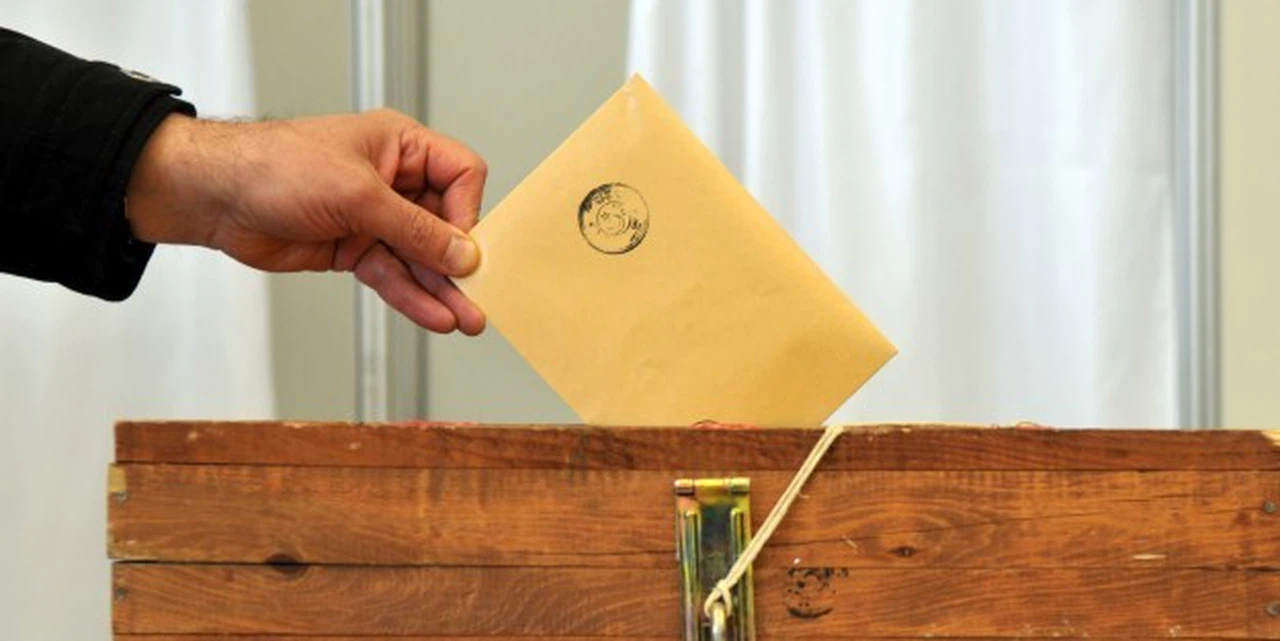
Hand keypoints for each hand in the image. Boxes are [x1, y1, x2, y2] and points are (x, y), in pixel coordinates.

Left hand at [124, 109, 486, 334]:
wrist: (215, 197)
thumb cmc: (276, 167)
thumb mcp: (358, 194)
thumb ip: (415, 228)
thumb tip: (462, 253)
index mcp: (400, 146)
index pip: (460, 174)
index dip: (468, 210)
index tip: (463, 245)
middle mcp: (393, 180)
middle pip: (444, 223)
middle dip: (460, 262)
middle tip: (480, 295)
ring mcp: (373, 216)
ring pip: (420, 258)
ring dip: (442, 289)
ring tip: (466, 319)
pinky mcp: (354, 248)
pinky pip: (394, 276)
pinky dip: (412, 297)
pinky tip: (433, 315)